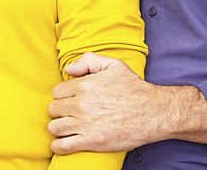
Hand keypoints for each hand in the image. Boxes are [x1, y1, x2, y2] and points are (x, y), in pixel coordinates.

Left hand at [47, 53, 161, 153]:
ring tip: (67, 127)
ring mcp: (84, 124)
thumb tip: (69, 69)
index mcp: (84, 85)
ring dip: (58, 128)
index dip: (63, 95)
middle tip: (69, 113)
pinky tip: (63, 142)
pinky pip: (62, 146)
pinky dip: (58, 146)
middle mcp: (81, 105)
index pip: (57, 92)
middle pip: (54, 109)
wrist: (152, 113)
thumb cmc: (134, 89)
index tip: (70, 100)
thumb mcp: (114, 65)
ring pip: (54, 127)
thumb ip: (89, 61)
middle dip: (59, 111)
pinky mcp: (90, 141)